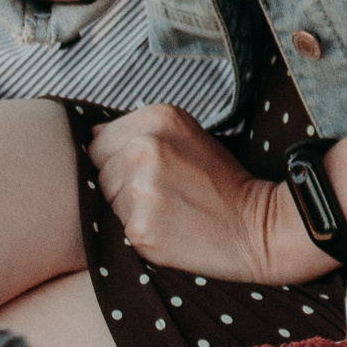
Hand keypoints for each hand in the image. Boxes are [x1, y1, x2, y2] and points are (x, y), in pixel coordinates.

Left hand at [87, 104, 333, 284]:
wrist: (256, 226)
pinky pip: (119, 227)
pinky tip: (169, 226)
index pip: (99, 139)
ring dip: (128, 207)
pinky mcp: (140, 226)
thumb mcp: (189, 136)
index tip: (150, 169)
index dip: (119, 158)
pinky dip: (139, 230)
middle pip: (99, 170)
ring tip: (168, 208)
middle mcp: (146, 146)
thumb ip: (140, 131)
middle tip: (164, 191)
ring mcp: (141, 188)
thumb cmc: (221, 182)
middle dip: (121, 182)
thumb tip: (90, 135)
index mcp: (159, 117)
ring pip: (106, 199)